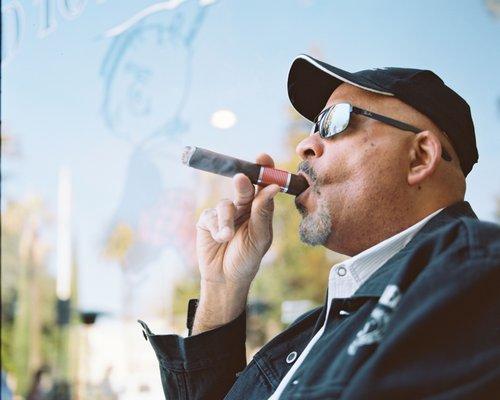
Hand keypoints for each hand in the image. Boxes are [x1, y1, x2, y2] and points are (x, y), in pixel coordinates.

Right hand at [193, 154, 279, 332]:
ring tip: (226, 237)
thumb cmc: (246, 259)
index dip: (264, 170)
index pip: (263, 185)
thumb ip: (263, 213)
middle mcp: (242, 207)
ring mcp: (224, 213)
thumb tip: (273, 188)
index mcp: (259, 210)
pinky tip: (218, 239)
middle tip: (242, 178)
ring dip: (226, 221)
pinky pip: (210, 216)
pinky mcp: (207, 220)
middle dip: (243, 182)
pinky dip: (215, 228)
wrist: (225, 278)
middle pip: (243, 187)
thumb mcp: (259, 238)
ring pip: (225, 205)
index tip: (263, 158)